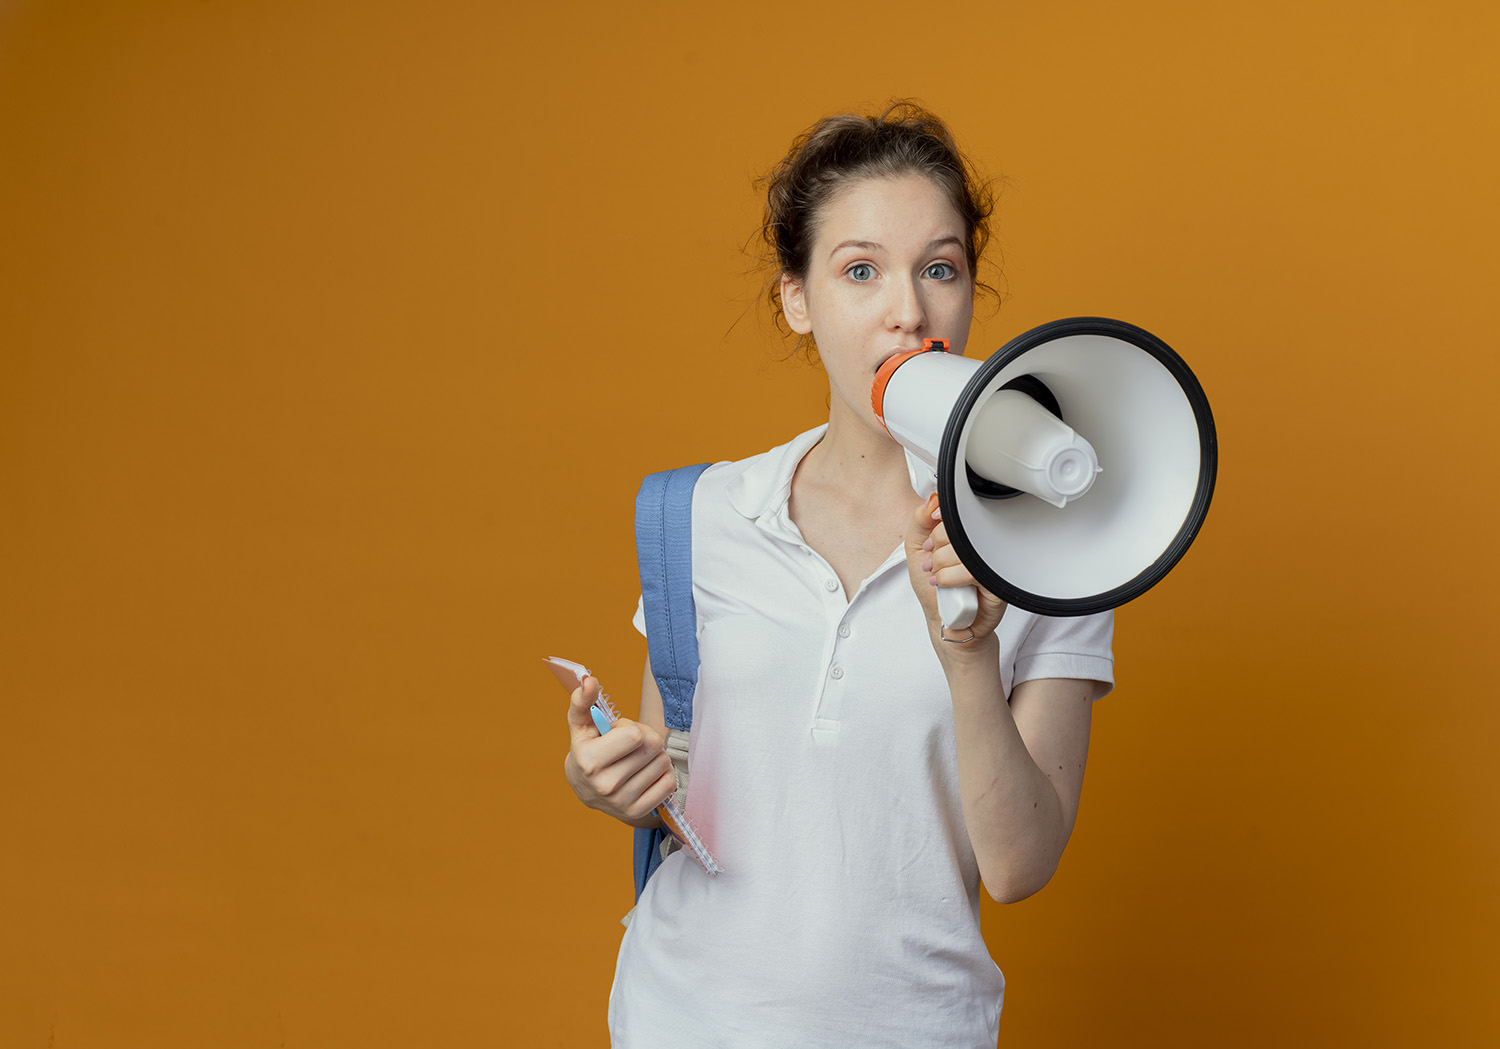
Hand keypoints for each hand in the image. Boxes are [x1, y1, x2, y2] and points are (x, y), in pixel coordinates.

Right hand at [563, 674, 676, 824]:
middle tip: (630, 745)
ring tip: (636, 759)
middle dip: (646, 739)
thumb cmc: (588, 748)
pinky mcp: (637, 813)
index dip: (631, 728)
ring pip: (663, 764)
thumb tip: (589, 680)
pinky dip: (662, 775)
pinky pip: (669, 784)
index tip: (618, 734)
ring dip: (654, 756)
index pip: (635, 735)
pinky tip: (645, 774)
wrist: (586, 789)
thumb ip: (583, 700)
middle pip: (653, 747)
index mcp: (589, 761)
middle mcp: (604, 786)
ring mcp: (621, 803)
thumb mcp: (581, 724)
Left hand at [905, 493, 1006, 645]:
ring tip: (939, 577)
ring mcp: (990, 561)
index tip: (931, 538)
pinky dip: (950, 578)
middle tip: (933, 562)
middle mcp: (979, 543)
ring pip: (963, 549)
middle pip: (959, 528)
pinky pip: (971, 570)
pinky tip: (946, 585)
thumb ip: (919, 522)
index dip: (938, 523)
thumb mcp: (916, 550)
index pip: (956, 510)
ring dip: (941, 566)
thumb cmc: (934, 588)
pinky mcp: (996, 580)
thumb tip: (931, 502)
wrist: (945, 621)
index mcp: (964, 531)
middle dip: (936, 549)